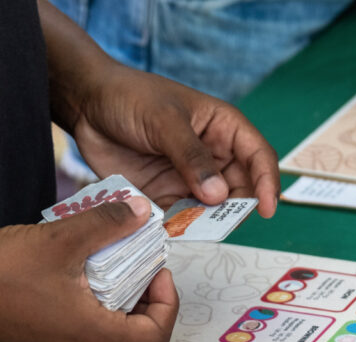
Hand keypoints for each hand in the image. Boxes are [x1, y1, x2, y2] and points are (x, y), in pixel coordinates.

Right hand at [0, 197, 177, 341]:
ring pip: (114, 337)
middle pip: (138, 341)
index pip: (154, 337)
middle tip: (144, 268)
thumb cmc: (1, 270)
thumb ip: (107, 224)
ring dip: (126, 305)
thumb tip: (141, 212)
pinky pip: (90, 331)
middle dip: (151, 304)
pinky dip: (102, 307)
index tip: (157, 270)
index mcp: (92, 334)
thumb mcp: (62, 238)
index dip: (167, 304)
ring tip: (118, 265)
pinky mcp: (47, 338)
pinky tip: (87, 272)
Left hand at [70, 65, 279, 217]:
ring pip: (212, 209)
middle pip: (241, 189)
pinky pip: (182, 218)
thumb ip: (192, 157)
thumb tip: (218, 195)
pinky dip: (182, 227)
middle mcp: (213, 156)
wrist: (87, 104)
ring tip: (194, 228)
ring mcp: (190, 178)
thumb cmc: (131, 98)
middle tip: (222, 222)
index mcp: (223, 128)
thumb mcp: (165, 121)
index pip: (258, 157)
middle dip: (236, 208)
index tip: (267, 209)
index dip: (268, 183)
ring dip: (208, 222)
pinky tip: (173, 231)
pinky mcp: (166, 195)